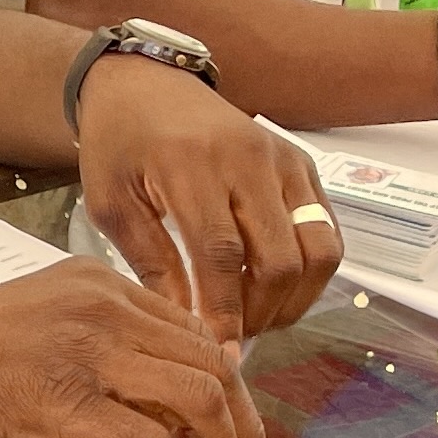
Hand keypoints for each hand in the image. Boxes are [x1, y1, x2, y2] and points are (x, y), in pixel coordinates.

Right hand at [0, 262, 266, 437]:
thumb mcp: (51, 309)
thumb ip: (111, 333)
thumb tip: (169, 391)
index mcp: (105, 284)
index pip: (197, 333)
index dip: (232, 388)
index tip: (239, 427)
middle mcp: (107, 308)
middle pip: (213, 365)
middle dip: (244, 426)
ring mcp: (89, 352)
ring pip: (198, 399)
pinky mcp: (68, 401)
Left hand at [74, 55, 342, 345]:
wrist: (145, 83)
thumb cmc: (119, 145)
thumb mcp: (112, 203)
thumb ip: (150, 262)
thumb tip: (186, 324)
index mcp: (190, 165)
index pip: (220, 255)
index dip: (225, 312)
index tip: (220, 354)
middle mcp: (247, 159)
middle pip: (278, 258)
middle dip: (261, 314)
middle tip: (234, 339)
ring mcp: (283, 159)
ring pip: (318, 248)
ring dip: (295, 298)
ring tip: (258, 319)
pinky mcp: (302, 164)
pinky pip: (326, 228)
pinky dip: (310, 270)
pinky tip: (277, 290)